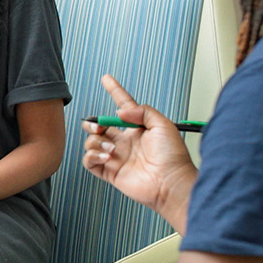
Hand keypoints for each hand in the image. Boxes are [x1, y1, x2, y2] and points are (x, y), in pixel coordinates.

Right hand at [82, 74, 196, 228]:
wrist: (170, 183)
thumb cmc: (173, 157)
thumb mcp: (163, 124)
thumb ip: (142, 111)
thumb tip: (121, 111)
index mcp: (138, 129)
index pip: (123, 107)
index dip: (114, 92)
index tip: (106, 79)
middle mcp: (125, 142)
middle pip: (100, 126)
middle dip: (94, 122)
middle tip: (99, 126)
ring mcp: (117, 157)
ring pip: (92, 142)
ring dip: (96, 142)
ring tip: (111, 148)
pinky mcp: (110, 172)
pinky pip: (89, 162)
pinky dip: (92, 156)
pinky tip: (105, 156)